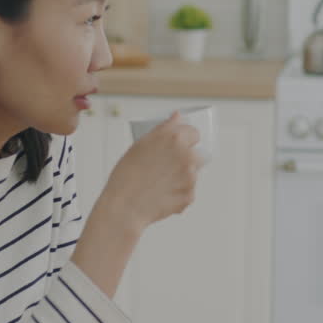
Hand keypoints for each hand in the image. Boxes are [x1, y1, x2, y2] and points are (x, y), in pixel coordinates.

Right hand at [100, 112, 201, 230]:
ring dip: (182, 177)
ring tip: (159, 183)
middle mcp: (186, 155)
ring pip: (192, 174)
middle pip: (198, 154)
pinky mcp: (190, 196)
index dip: (186, 138)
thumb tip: (178, 116)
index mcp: (174, 138)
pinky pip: (187, 192)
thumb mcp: (141, 145)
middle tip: (168, 167)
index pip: (194, 132)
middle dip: (187, 159)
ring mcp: (190, 177)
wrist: (124, 206)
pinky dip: (177, 194)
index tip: (180, 144)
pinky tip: (160, 195)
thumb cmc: (127, 174)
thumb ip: (163, 129)